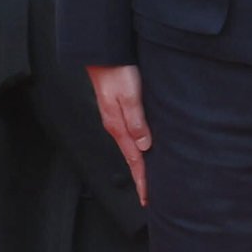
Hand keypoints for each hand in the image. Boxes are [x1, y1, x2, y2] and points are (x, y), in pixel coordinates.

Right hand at [87, 63, 151, 205]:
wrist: (103, 53)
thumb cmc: (116, 70)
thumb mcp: (129, 95)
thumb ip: (136, 120)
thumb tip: (144, 146)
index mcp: (118, 126)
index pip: (134, 160)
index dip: (141, 179)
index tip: (147, 198)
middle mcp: (116, 126)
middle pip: (131, 158)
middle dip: (139, 178)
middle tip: (148, 197)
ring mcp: (116, 119)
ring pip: (130, 148)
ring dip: (139, 165)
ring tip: (146, 180)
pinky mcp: (118, 111)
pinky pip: (130, 136)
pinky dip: (136, 149)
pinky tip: (142, 150)